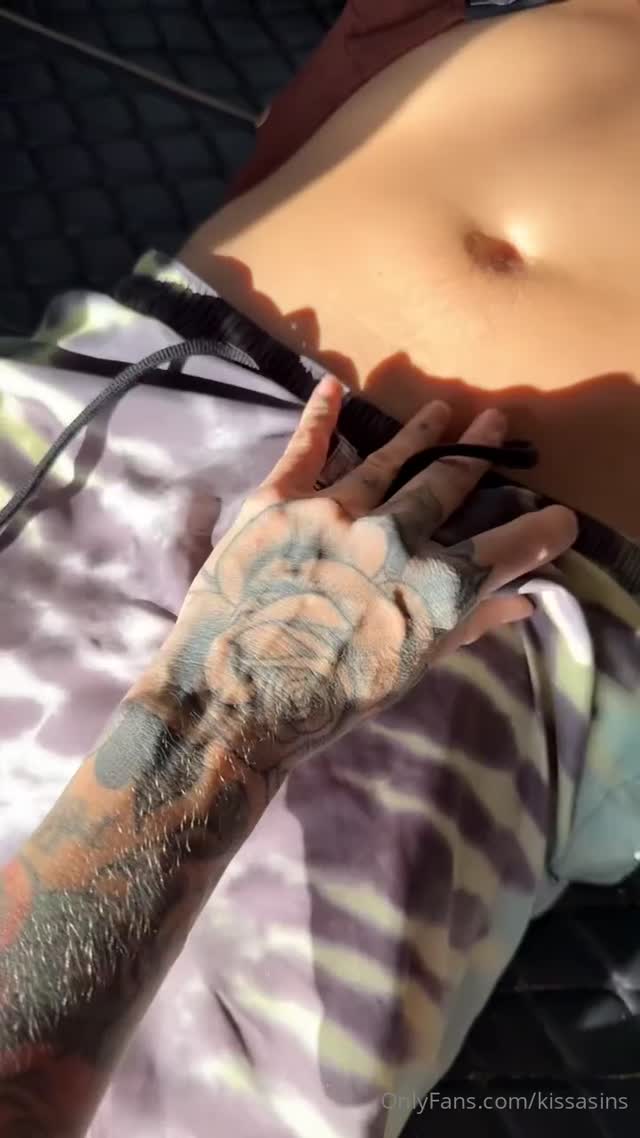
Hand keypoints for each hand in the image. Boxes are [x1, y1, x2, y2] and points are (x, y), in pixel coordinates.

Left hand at [157, 378, 576, 770]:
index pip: (508, 546)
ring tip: (441, 411)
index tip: (559, 517)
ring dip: (419, 434)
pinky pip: (305, 447)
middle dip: (477, 455)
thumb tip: (520, 603)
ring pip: (387, 460)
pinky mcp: (277, 501)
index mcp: (434, 587)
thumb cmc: (327, 703)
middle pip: (447, 484)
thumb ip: (466, 628)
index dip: (542, 531)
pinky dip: (320, 415)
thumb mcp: (407, 670)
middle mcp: (393, 537)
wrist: (231, 704)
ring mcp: (333, 511)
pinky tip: (334, 389)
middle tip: (495, 423)